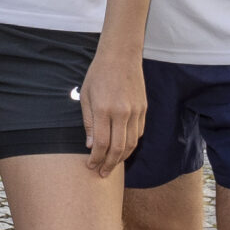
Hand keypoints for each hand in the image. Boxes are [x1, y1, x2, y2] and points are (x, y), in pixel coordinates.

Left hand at [78, 44, 148, 177]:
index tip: (90, 166)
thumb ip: (88, 122)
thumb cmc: (98, 74)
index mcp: (104, 110)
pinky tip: (123, 148)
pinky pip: (138, 133)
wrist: (121, 56)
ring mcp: (135, 111)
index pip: (101, 143)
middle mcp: (122, 113)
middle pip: (118, 148)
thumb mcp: (86, 96)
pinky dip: (131, 144)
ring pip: (131, 143)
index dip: (96, 158)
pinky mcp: (144, 109)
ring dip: (122, 157)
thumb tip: (90, 146)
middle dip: (109, 164)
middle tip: (102, 173)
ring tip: (112, 164)